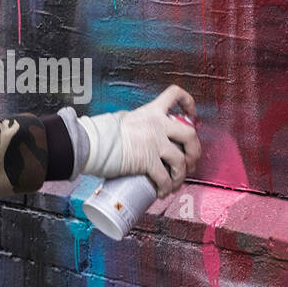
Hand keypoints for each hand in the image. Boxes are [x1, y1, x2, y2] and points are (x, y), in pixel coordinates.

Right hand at [79, 85, 202, 198]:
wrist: (92, 143)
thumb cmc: (103, 133)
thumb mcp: (126, 119)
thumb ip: (140, 124)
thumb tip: (145, 136)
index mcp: (151, 111)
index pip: (174, 95)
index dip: (188, 103)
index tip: (192, 115)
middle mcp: (156, 125)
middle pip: (189, 134)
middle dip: (195, 150)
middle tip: (191, 160)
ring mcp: (154, 143)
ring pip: (181, 160)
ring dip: (182, 174)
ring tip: (176, 181)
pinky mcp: (147, 161)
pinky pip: (165, 177)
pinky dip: (167, 187)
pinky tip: (163, 191)